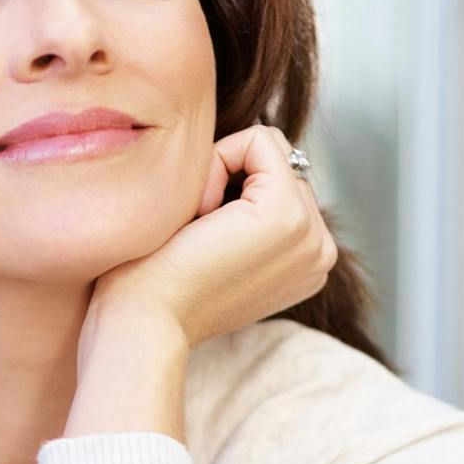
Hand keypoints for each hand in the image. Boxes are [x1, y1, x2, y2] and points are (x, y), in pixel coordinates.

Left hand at [85, 122, 338, 355]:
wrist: (143, 322)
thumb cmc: (156, 286)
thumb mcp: (217, 247)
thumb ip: (243, 213)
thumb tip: (241, 161)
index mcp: (305, 261)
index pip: (278, 183)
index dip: (225, 188)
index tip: (196, 233)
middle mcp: (320, 251)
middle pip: (276, 163)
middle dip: (226, 179)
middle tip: (193, 232)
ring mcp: (311, 235)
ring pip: (267, 149)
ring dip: (218, 174)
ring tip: (196, 227)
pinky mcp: (288, 215)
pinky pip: (258, 142)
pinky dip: (215, 162)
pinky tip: (197, 213)